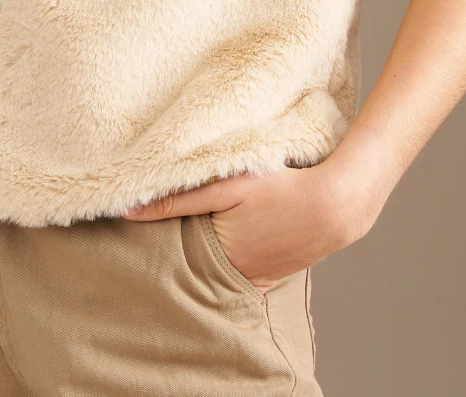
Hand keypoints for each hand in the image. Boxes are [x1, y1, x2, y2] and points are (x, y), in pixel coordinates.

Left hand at [123, 157, 381, 291]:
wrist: (339, 204)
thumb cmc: (283, 189)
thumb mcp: (228, 187)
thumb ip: (177, 199)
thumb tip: (126, 210)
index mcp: (221, 259)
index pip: (177, 254)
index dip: (162, 238)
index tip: (141, 226)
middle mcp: (239, 277)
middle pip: (198, 263)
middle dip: (185, 247)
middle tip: (174, 224)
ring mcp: (260, 279)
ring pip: (222, 265)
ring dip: (212, 250)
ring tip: (210, 226)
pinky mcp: (277, 274)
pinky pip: (245, 268)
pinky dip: (235, 255)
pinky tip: (238, 236)